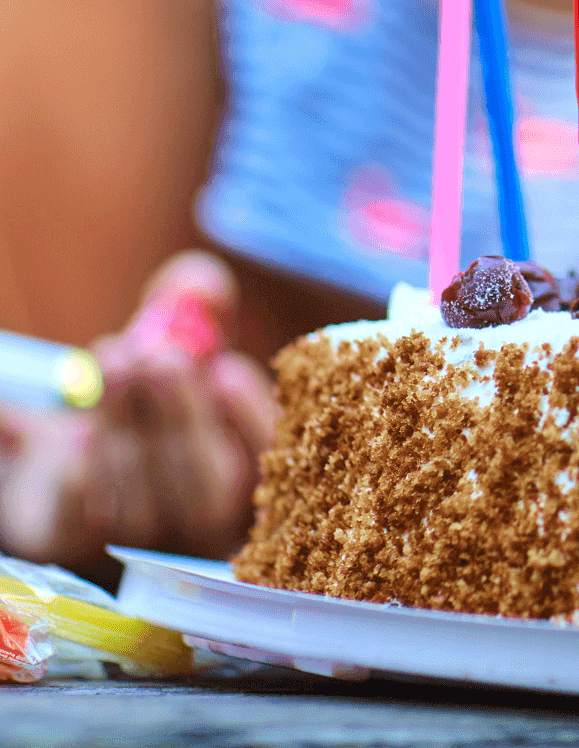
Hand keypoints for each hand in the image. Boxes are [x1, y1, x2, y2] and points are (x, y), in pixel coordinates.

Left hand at [0, 252, 275, 567]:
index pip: (271, 468)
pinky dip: (84, 469)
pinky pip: (78, 518)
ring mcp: (138, 542)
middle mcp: (202, 527)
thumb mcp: (171, 339)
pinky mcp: (67, 542)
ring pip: (142, 504)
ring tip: (113, 359)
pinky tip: (83, 424)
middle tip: (158, 359)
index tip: (229, 373)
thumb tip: (203, 285)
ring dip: (126, 426)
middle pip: (208, 495)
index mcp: (247, 479)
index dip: (254, 425)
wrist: (57, 434)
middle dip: (183, 421)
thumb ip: (192, 305)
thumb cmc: (142, 387)